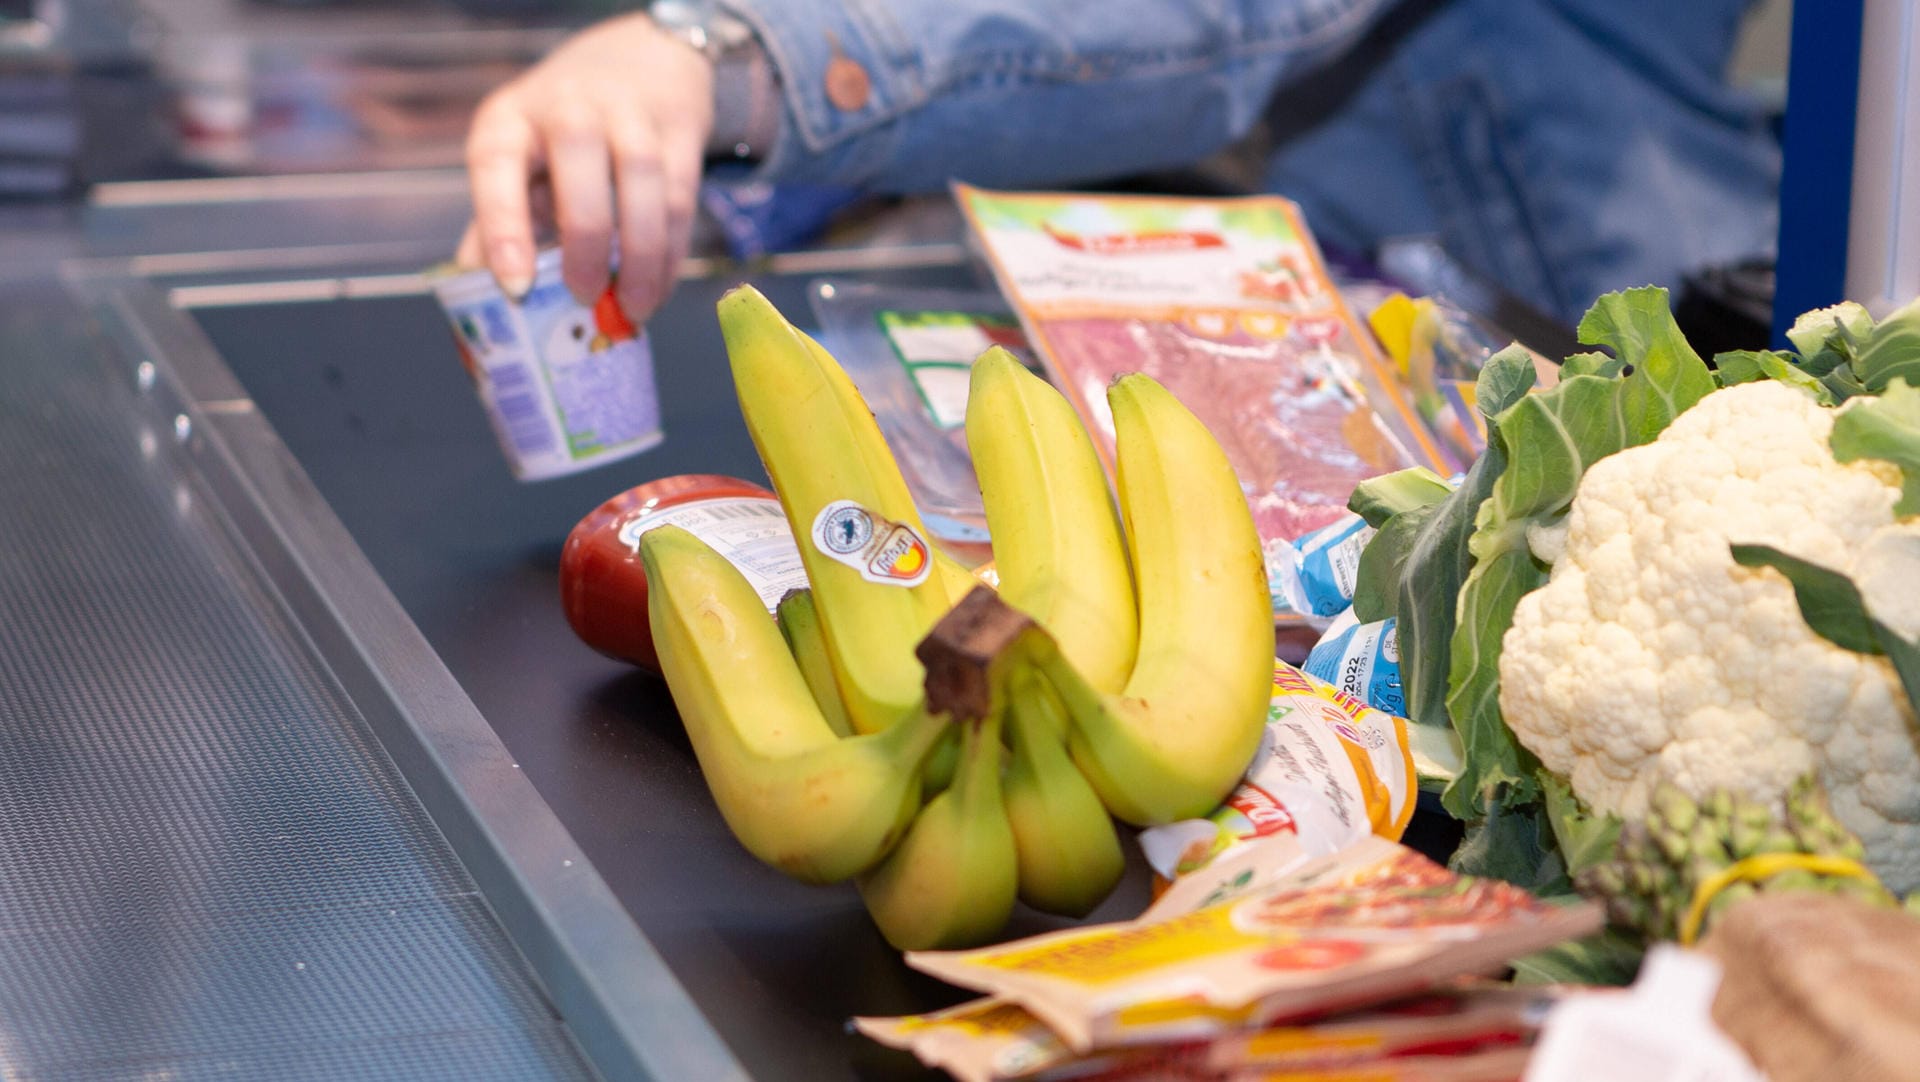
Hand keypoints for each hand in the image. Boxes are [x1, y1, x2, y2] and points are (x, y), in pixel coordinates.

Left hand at [458, 13, 713, 321]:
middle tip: (586, 297)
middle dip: (584, 239)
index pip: (496, 162)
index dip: (503, 225)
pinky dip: (672, 249)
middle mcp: (567, 103)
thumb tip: (479, 289)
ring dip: (641, 251)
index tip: (516, 285)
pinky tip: (661, 284)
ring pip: (642, 176)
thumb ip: (500, 219)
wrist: (641, 58)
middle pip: (576, 155)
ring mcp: (628, 109)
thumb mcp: (520, 157)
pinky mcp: (679, 126)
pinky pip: (681, 193)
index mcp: (512, 118)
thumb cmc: (564, 127)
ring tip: (634, 306)